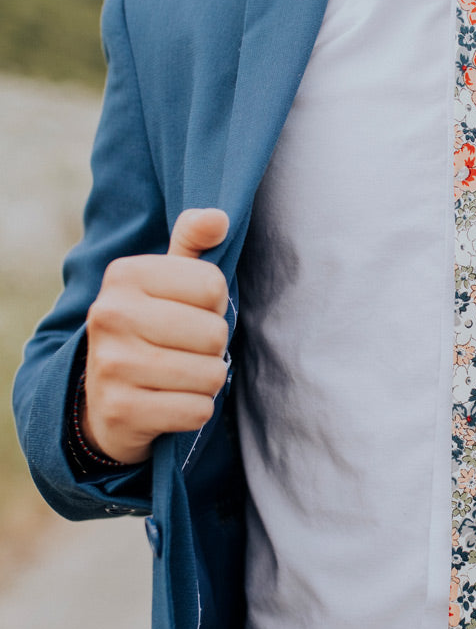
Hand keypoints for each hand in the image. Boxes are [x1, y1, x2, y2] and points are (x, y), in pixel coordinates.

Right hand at [81, 208, 230, 463]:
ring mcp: (111, 365)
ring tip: (178, 376)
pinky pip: (197, 411)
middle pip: (214, 333)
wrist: (103, 400)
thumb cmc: (151, 329)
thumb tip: (218, 217)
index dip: (214, 305)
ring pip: (211, 375)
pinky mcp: (121, 410)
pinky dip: (195, 411)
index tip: (187, 313)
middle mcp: (109, 315)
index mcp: (124, 275)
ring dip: (207, 381)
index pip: (213, 285)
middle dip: (213, 348)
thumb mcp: (166, 281)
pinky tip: (169, 402)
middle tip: (184, 350)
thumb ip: (192, 243)